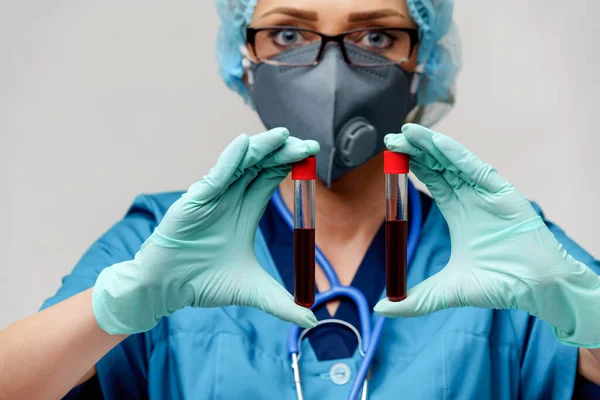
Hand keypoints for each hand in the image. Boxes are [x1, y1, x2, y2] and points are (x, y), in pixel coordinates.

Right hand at [92, 128, 319, 333]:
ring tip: (283, 136)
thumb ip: (283, 304)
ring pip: (240, 165)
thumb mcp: (254, 291)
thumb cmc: (204, 283)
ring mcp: (212, 197)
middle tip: (308, 145)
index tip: (313, 154)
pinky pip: (215, 177)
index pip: (271, 178)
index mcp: (245, 211)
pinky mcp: (194, 201)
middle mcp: (230, 198)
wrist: (168, 289)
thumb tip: (312, 320)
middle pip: (260, 166)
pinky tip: (244, 145)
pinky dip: (229, 160)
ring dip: (261, 149)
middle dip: (283, 153)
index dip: (290, 164)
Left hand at [374, 123, 599, 347]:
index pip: (431, 179)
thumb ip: (415, 300)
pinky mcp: (502, 193)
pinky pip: (476, 169)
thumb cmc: (500, 284)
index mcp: (458, 211)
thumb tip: (381, 310)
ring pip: (454, 162)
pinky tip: (437, 144)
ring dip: (431, 146)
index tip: (388, 155)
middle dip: (415, 151)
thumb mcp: (446, 291)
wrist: (536, 289)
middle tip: (390, 138)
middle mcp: (471, 197)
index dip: (411, 166)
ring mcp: (486, 193)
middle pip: (438, 165)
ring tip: (407, 132)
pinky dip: (457, 155)